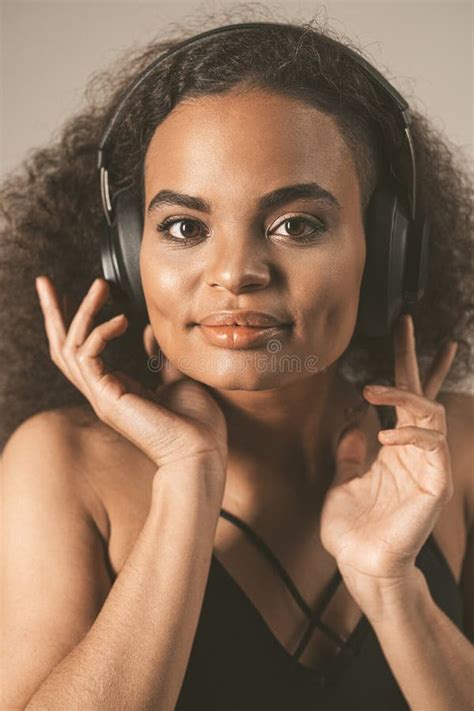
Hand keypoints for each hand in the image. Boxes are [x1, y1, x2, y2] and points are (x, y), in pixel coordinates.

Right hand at [35, 276, 227, 473]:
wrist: (201, 451)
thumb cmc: (195, 423)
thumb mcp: (176, 378)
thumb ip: (160, 357)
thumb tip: (151, 332)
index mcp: (116, 388)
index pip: (83, 350)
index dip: (76, 321)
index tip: (81, 293)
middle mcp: (102, 392)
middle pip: (62, 348)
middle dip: (52, 313)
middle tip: (44, 282)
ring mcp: (101, 396)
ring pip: (70, 347)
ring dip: (80, 312)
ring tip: (99, 286)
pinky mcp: (106, 398)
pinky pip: (88, 356)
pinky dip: (100, 332)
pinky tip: (122, 320)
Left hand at [320, 313, 458, 609]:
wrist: (360, 565)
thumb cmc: (351, 528)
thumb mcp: (342, 480)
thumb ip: (350, 450)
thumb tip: (354, 420)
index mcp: (394, 447)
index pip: (402, 398)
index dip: (402, 364)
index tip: (400, 331)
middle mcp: (414, 450)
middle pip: (423, 393)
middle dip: (415, 357)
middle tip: (406, 322)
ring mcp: (427, 465)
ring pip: (431, 412)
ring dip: (403, 394)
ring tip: (374, 389)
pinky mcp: (435, 484)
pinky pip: (433, 445)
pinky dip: (410, 433)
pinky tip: (386, 435)